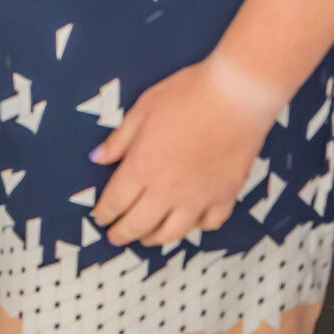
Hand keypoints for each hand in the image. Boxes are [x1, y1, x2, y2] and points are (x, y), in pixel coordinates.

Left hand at [89, 56, 285, 247]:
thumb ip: (120, 139)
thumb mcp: (144, 108)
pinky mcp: (225, 196)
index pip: (116, 201)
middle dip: (122, 233)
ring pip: (172, 232)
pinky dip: (196, 227)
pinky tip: (191, 222)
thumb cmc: (188, 95)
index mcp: (142, 167)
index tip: (100, 218)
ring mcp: (198, 197)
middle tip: (115, 237)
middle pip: (139, 224)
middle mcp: (167, 190)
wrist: (236, 97)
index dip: (104, 213)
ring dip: (155, 238)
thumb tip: (98, 158)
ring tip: (147, 238)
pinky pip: (208, 223)